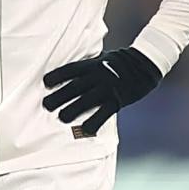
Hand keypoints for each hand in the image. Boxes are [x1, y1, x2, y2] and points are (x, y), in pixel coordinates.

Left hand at [42, 47, 162, 135]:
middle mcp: (97, 76)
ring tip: (62, 117)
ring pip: (86, 100)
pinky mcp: (117, 100)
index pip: (70, 70)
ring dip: (72, 110)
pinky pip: (103, 113)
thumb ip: (85, 67)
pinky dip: (94, 122)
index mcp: (91, 65)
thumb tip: (67, 75)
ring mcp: (107, 88)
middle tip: (46, 105)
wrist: (143, 65)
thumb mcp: (100, 59)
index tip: (45, 83)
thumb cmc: (117, 63)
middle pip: (74, 87)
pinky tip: (85, 130)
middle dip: (59, 96)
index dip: (57, 76)